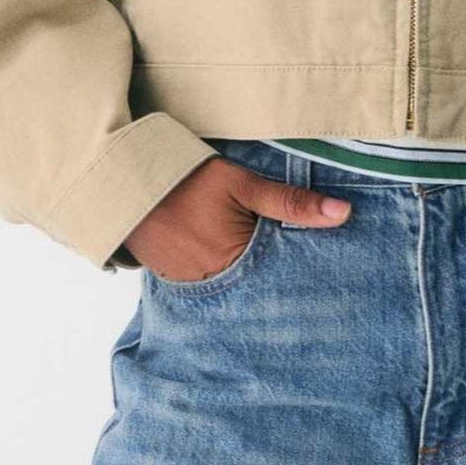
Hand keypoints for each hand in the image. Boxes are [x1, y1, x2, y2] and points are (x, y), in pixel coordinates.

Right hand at [124, 155, 352, 281]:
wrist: (121, 180)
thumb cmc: (185, 179)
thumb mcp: (241, 183)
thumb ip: (291, 202)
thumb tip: (344, 214)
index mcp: (233, 264)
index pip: (280, 277)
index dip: (302, 271)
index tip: (330, 274)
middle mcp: (211, 284)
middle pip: (257, 285)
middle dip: (279, 279)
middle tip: (310, 280)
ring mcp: (190, 283)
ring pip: (234, 284)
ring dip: (251, 275)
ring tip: (279, 271)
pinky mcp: (174, 276)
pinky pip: (209, 280)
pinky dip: (225, 271)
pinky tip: (239, 262)